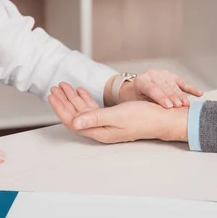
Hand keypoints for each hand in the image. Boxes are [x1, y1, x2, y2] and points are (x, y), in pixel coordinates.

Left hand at [49, 83, 188, 143]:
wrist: (164, 119)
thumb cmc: (144, 117)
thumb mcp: (118, 115)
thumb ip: (95, 118)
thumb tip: (75, 122)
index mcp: (100, 131)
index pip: (73, 121)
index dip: (61, 108)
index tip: (53, 95)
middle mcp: (102, 129)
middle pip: (76, 115)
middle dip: (64, 101)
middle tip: (56, 87)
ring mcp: (108, 125)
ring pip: (84, 111)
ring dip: (74, 98)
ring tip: (65, 86)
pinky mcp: (114, 119)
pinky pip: (94, 109)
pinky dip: (86, 99)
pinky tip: (82, 91)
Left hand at [107, 69, 203, 108]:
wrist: (134, 90)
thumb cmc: (136, 98)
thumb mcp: (137, 102)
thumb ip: (147, 105)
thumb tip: (158, 116)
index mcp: (141, 81)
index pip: (152, 89)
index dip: (161, 98)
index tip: (169, 106)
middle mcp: (152, 75)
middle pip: (165, 87)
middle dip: (173, 97)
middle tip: (179, 106)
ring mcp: (162, 74)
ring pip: (174, 85)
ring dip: (181, 95)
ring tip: (186, 104)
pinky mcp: (171, 76)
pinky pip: (182, 82)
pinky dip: (191, 88)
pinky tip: (198, 93)